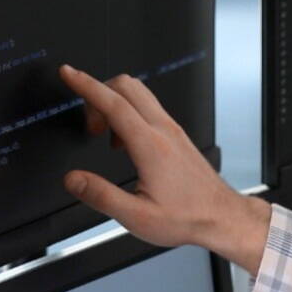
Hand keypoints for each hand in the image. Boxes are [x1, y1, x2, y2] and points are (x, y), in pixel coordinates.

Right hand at [58, 64, 270, 270]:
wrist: (223, 218)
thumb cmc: (188, 218)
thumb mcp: (138, 217)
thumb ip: (101, 196)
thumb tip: (73, 179)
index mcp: (151, 147)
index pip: (113, 103)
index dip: (86, 85)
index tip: (68, 73)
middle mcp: (164, 131)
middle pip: (126, 87)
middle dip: (98, 92)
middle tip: (88, 123)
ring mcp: (173, 131)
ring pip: (139, 94)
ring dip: (114, 102)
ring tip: (103, 134)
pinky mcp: (177, 136)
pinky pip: (149, 108)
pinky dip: (129, 112)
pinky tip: (124, 143)